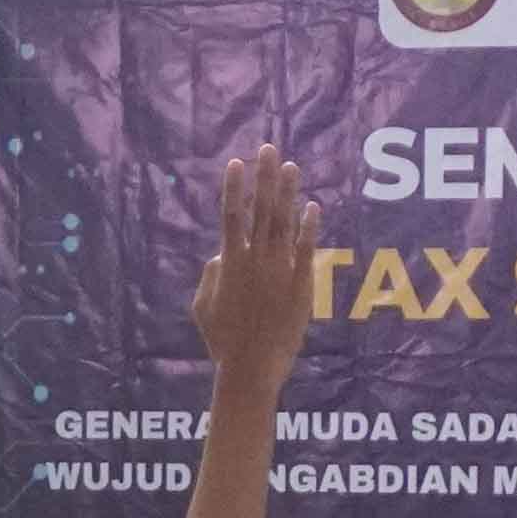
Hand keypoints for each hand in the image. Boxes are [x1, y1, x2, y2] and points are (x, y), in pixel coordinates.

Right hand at [193, 144, 316, 397]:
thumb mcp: (202, 306)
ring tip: (291, 167)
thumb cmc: (222, 340)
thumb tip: (222, 253)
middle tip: (268, 149)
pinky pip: (306, 249)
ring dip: (288, 193)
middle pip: (261, 209)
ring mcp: (280, 271)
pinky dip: (309, 227)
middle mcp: (255, 260)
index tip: (237, 162)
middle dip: (264, 177)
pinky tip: (313, 206)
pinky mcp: (301, 285)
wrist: (251, 368)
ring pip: (285, 223)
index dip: (234, 187)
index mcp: (229, 263)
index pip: (231, 215)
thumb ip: (210, 274)